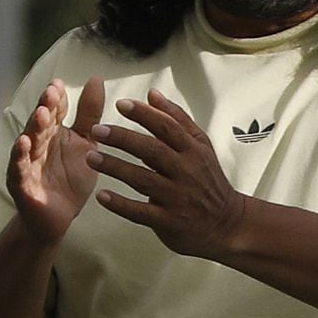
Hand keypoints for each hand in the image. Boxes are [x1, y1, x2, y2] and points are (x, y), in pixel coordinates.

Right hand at [8, 76, 104, 245]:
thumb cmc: (70, 178)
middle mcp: (38, 144)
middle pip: (40, 122)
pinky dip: (19, 157)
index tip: (59, 83)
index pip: (54, 110)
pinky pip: (19, 168)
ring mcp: (27, 163)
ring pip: (29, 141)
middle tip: (52, 92)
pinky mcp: (22, 184)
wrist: (57, 219)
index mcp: (53, 132)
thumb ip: (89, 113)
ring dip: (33, 127)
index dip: (56, 98)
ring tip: (41, 113)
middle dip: (45, 107)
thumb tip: (96, 77)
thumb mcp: (85, 143)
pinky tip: (22, 144)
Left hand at [88, 91, 248, 258]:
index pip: (167, 127)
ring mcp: (177, 198)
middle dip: (123, 139)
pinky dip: (121, 205)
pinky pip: (141, 212)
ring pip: (143, 179)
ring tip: (91, 158)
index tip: (120, 104)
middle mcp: (186, 172)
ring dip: (116, 168)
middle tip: (97, 130)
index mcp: (193, 150)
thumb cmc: (207, 179)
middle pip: (152, 151)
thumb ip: (176, 119)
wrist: (226, 223)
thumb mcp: (200, 146)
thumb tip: (152, 94)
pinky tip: (102, 196)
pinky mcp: (169, 221)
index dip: (144, 115)